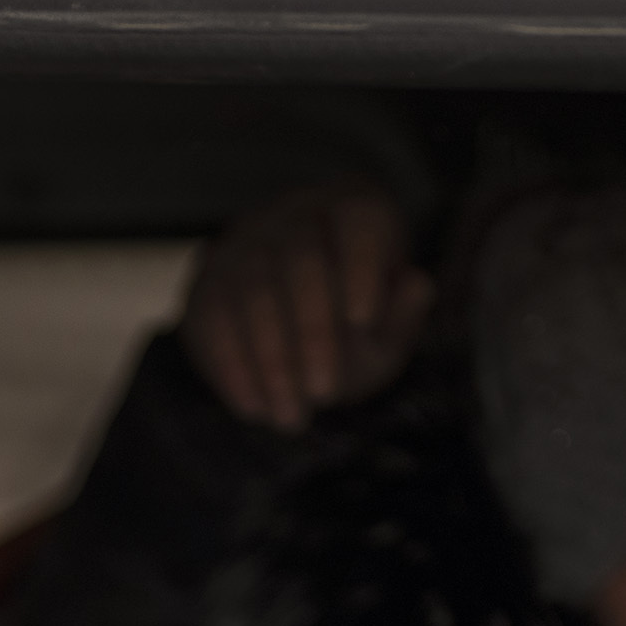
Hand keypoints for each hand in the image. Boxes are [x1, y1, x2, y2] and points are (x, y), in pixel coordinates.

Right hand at [180, 182, 430, 433]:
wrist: (294, 339)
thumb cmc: (355, 329)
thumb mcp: (388, 330)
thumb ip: (404, 313)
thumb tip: (418, 284)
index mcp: (354, 207)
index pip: (358, 219)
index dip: (360, 265)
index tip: (364, 319)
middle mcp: (295, 212)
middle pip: (299, 258)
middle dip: (313, 332)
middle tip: (326, 394)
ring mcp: (244, 241)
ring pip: (252, 289)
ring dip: (272, 361)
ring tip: (291, 417)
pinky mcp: (208, 279)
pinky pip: (212, 317)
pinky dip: (233, 367)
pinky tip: (252, 408)